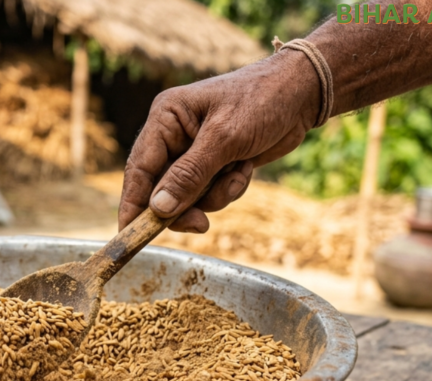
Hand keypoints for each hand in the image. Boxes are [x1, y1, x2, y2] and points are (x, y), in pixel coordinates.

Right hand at [119, 50, 321, 231]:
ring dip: (214, 195)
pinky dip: (228, 189)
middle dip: (183, 206)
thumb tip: (158, 208)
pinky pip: (209, 193)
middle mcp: (174, 135)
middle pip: (160, 188)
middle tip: (200, 224)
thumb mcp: (224, 138)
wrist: (304, 93)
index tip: (128, 235)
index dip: (133, 204)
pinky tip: (245, 168)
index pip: (139, 168)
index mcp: (166, 118)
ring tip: (237, 174)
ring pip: (187, 196)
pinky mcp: (214, 164)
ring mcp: (193, 152)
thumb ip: (189, 175)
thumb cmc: (262, 101)